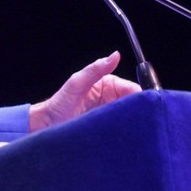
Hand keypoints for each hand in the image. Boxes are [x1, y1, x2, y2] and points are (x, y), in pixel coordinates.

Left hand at [28, 51, 142, 132]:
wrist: (46, 126)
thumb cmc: (59, 104)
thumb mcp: (77, 83)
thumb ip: (95, 69)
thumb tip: (115, 55)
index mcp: (106, 84)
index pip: (130, 88)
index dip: (139, 95)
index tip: (144, 104)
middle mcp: (110, 98)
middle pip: (132, 103)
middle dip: (138, 109)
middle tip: (142, 118)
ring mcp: (108, 114)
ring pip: (128, 116)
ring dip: (132, 121)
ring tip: (135, 127)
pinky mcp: (106, 128)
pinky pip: (121, 128)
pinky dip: (125, 130)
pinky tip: (127, 135)